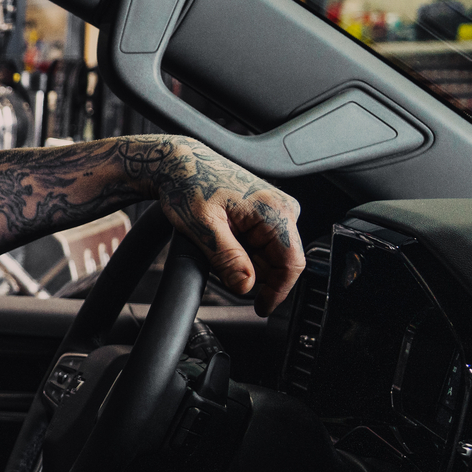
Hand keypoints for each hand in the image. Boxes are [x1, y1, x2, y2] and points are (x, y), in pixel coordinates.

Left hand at [137, 137, 303, 316]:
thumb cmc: (189, 184)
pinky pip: (259, 246)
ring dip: (244, 262)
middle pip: (278, 262)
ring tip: (216, 245)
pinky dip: (241, 252)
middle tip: (218, 265)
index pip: (291, 264)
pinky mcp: (266, 214)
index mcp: (276, 211)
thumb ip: (227, 258)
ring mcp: (276, 211)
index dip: (277, 291)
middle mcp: (283, 209)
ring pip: (267, 256)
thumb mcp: (203, 227)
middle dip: (251, 274)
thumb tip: (246, 287)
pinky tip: (221, 240)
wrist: (180, 164)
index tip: (261, 308)